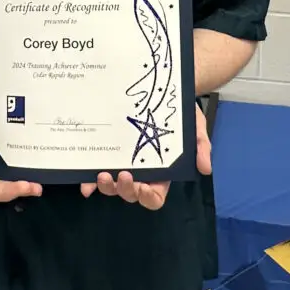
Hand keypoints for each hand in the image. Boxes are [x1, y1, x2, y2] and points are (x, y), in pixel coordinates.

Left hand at [80, 102, 212, 208]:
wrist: (165, 92)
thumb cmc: (182, 115)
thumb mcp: (195, 129)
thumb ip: (201, 147)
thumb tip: (205, 168)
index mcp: (162, 173)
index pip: (154, 196)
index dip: (146, 196)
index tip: (141, 185)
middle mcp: (142, 173)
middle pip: (131, 194)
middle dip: (123, 189)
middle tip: (118, 175)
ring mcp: (124, 164)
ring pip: (113, 187)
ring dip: (106, 187)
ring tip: (101, 175)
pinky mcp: (111, 154)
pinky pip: (98, 173)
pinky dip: (90, 181)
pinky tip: (85, 181)